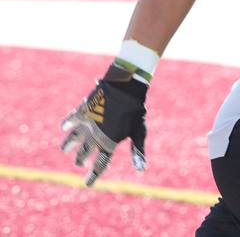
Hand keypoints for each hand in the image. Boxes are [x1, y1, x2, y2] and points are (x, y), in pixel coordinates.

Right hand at [60, 65, 147, 185]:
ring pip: (71, 141)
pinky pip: (69, 121)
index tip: (87, 184)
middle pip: (82, 155)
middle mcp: (94, 137)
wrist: (126, 88)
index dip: (93, 176)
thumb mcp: (139, 131)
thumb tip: (141, 170)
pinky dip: (66, 125)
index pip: (98, 165)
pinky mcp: (81, 111)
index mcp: (108, 143)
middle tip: (80, 163)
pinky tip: (65, 127)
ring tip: (66, 149)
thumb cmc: (135, 111)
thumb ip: (137, 151)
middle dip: (80, 161)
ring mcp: (86, 124)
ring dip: (68, 146)